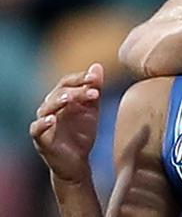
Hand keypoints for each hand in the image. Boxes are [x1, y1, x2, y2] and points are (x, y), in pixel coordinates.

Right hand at [30, 63, 103, 182]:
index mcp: (62, 99)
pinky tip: (51, 119)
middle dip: (76, 90)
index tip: (95, 78)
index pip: (67, 82)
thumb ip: (94, 89)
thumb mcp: (92, 110)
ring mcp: (44, 123)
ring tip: (70, 99)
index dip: (80, 78)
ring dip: (58, 101)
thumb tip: (97, 66)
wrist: (77, 162)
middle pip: (58, 92)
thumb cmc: (82, 133)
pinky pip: (36, 129)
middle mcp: (50, 108)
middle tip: (94, 92)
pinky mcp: (41, 140)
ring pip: (46, 108)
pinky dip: (42, 123)